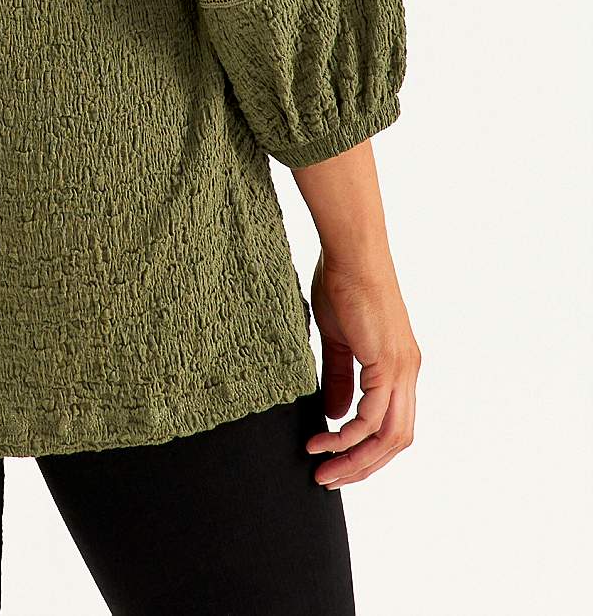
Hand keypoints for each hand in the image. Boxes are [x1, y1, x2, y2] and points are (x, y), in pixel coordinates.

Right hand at [304, 247, 419, 487]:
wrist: (351, 252)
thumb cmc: (342, 283)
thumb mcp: (338, 339)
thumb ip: (338, 376)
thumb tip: (335, 415)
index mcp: (400, 366)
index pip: (394, 425)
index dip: (368, 450)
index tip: (336, 461)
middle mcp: (408, 372)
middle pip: (397, 440)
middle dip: (363, 467)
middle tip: (330, 479)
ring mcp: (402, 369)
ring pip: (390, 437)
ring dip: (356, 460)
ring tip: (323, 469)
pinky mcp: (388, 364)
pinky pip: (373, 416)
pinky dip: (351, 435)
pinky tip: (326, 438)